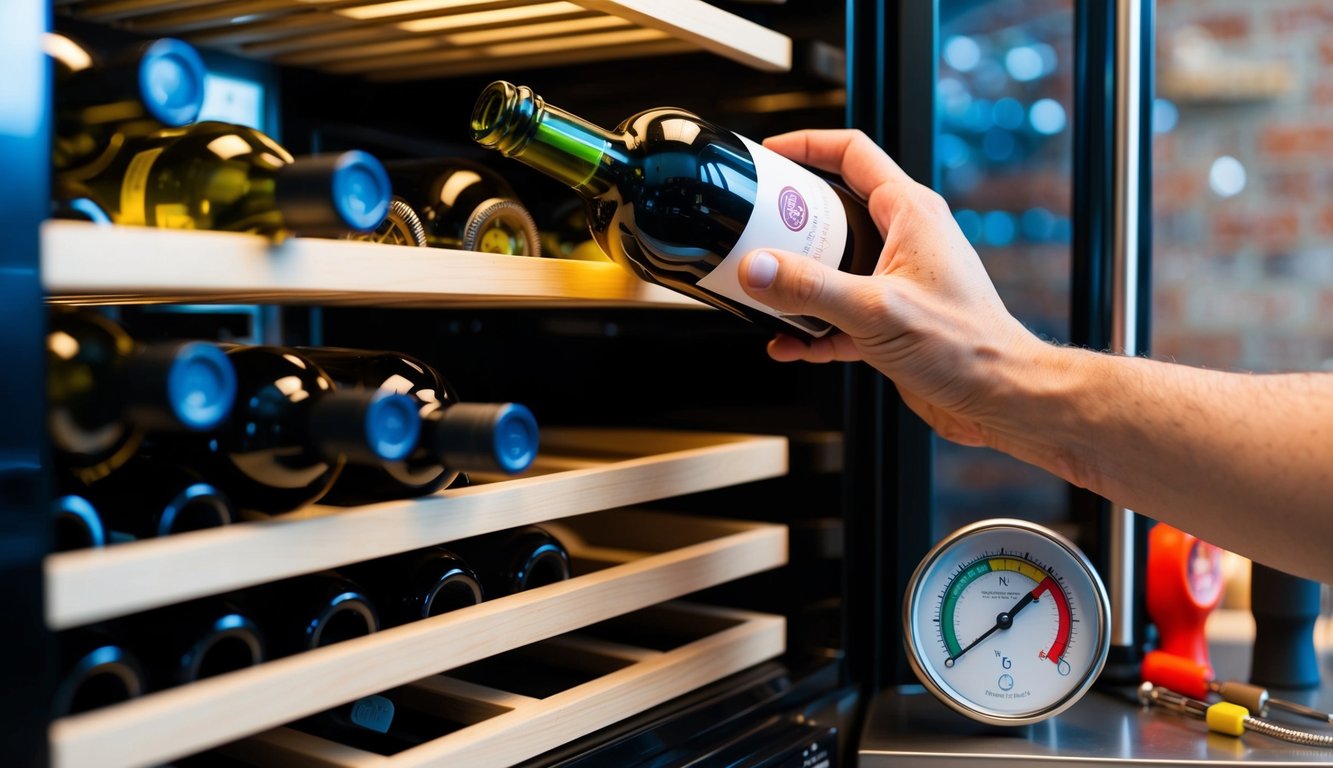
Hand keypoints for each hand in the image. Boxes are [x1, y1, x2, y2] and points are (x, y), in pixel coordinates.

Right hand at [738, 129, 1046, 448]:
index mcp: (910, 213)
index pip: (852, 153)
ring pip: (833, 265)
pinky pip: (839, 311)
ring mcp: (897, 279)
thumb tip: (760, 269)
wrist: (999, 397)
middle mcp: (904, 239)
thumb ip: (811, 289)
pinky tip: (791, 344)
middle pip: (834, 210)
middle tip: (756, 227)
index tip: (770, 153)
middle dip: (789, 222)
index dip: (807, 145)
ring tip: (766, 292)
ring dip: (797, 281)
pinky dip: (812, 327)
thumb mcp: (877, 311)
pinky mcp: (891, 319)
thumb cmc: (968, 347)